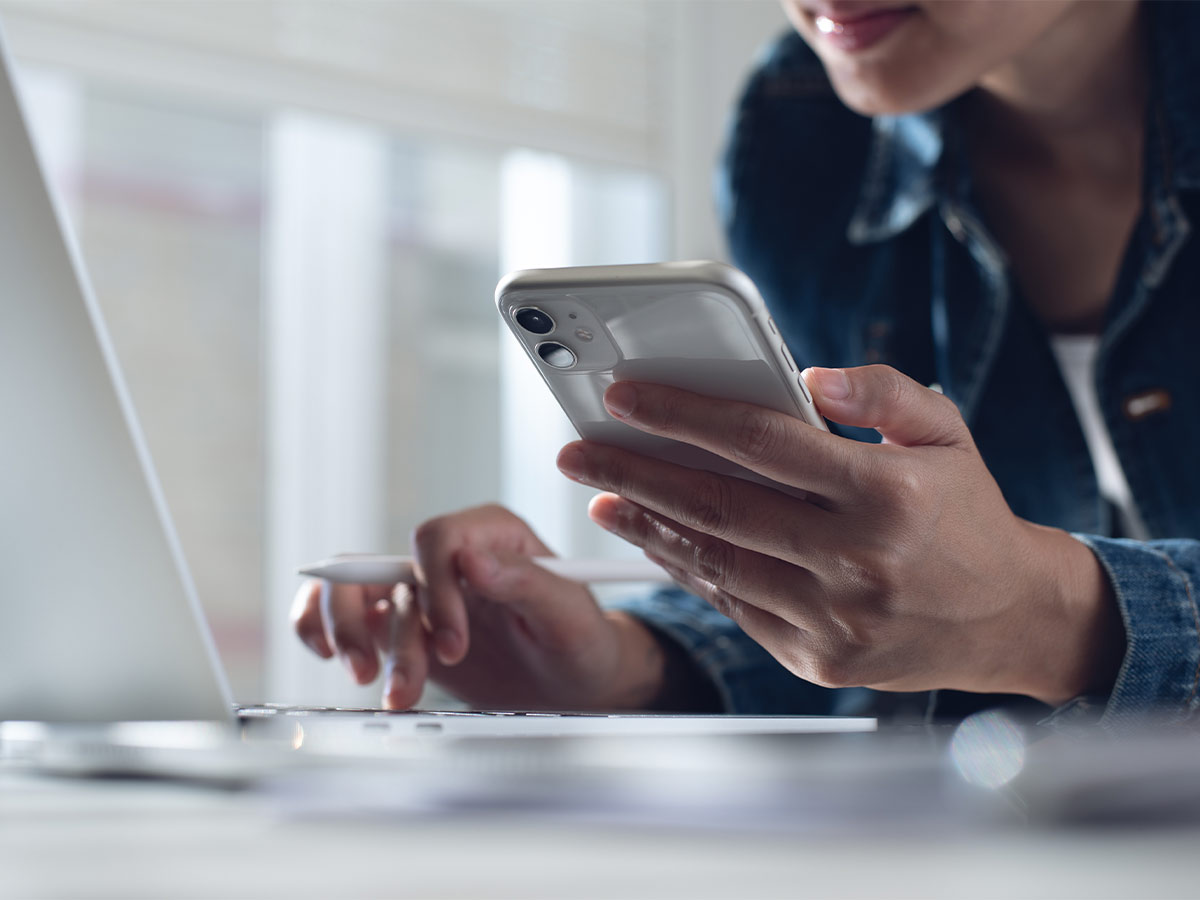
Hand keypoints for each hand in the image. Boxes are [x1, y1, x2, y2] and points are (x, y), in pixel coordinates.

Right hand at [290, 505, 674, 710]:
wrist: (576, 682)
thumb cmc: (580, 640)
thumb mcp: (568, 614)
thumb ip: (525, 581)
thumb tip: (471, 561)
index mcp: (491, 534)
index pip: (436, 540)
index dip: (434, 591)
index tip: (453, 645)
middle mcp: (449, 557)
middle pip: (377, 565)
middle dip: (371, 623)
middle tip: (387, 677)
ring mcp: (421, 592)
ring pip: (353, 595)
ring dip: (352, 640)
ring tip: (384, 690)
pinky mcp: (403, 627)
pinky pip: (346, 615)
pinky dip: (324, 632)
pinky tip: (334, 659)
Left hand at [555, 365, 1124, 705]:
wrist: (1009, 619)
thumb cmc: (967, 515)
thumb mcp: (946, 434)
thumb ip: (883, 392)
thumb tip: (811, 376)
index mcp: (887, 494)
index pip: (762, 443)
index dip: (684, 415)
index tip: (626, 396)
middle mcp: (857, 561)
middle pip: (718, 506)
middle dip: (635, 473)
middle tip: (580, 451)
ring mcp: (834, 618)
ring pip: (716, 561)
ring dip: (648, 526)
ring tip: (602, 496)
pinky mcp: (818, 657)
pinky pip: (734, 605)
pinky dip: (688, 569)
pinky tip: (657, 538)